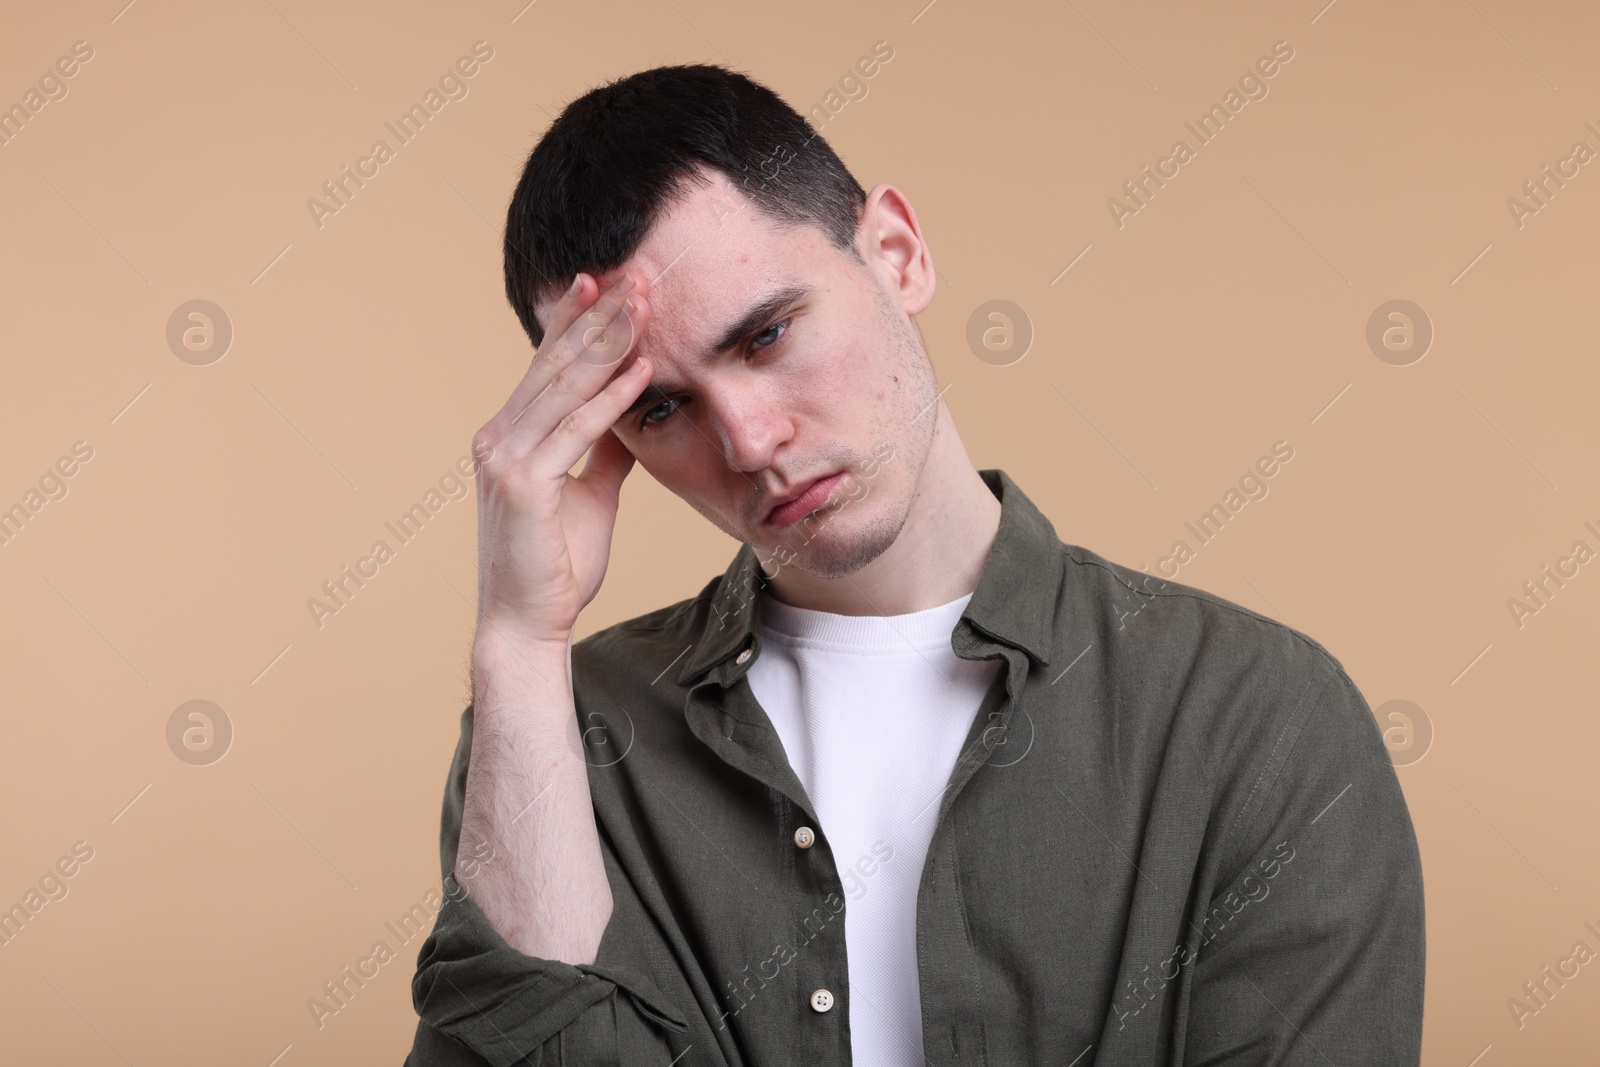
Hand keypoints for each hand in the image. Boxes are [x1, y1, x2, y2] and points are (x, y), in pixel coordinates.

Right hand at [470, 270, 654, 647]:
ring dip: (608, 344)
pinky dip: (610, 400)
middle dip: (598, 317)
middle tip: (635, 274)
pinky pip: (576, 432)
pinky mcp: (523, 484)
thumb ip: (603, 452)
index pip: (547, 366)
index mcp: (509, 436)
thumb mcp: (590, 496)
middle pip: (555, 364)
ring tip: (644, 305)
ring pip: (564, 387)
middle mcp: (498, 437)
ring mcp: (505, 458)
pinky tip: (642, 372)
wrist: (527, 623)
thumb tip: (629, 414)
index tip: (609, 281)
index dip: (577, 322)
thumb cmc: (555, 565)